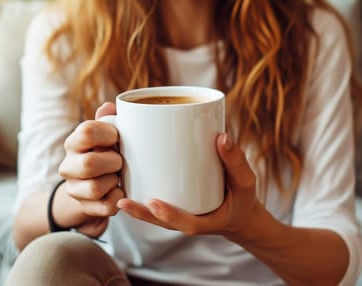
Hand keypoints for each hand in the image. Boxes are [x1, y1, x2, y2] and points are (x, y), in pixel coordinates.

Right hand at [57, 102, 124, 235]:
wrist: (92, 185)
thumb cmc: (104, 153)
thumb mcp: (104, 135)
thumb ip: (108, 120)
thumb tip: (109, 106)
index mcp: (73, 143)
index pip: (86, 131)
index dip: (108, 134)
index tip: (117, 138)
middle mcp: (68, 166)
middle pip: (89, 164)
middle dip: (112, 162)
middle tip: (120, 160)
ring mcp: (74, 189)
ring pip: (95, 187)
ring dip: (114, 180)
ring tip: (118, 176)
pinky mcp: (86, 207)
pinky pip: (106, 206)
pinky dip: (118, 198)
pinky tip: (120, 190)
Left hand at [117, 133, 261, 240]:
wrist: (238, 212)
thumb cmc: (241, 197)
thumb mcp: (246, 182)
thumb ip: (236, 162)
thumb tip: (221, 137)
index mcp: (203, 221)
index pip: (183, 223)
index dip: (168, 215)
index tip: (153, 204)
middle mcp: (184, 220)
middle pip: (158, 221)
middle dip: (139, 212)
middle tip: (122, 201)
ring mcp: (175, 213)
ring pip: (150, 213)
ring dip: (133, 202)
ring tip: (115, 186)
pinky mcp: (171, 202)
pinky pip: (151, 202)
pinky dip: (137, 189)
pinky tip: (122, 173)